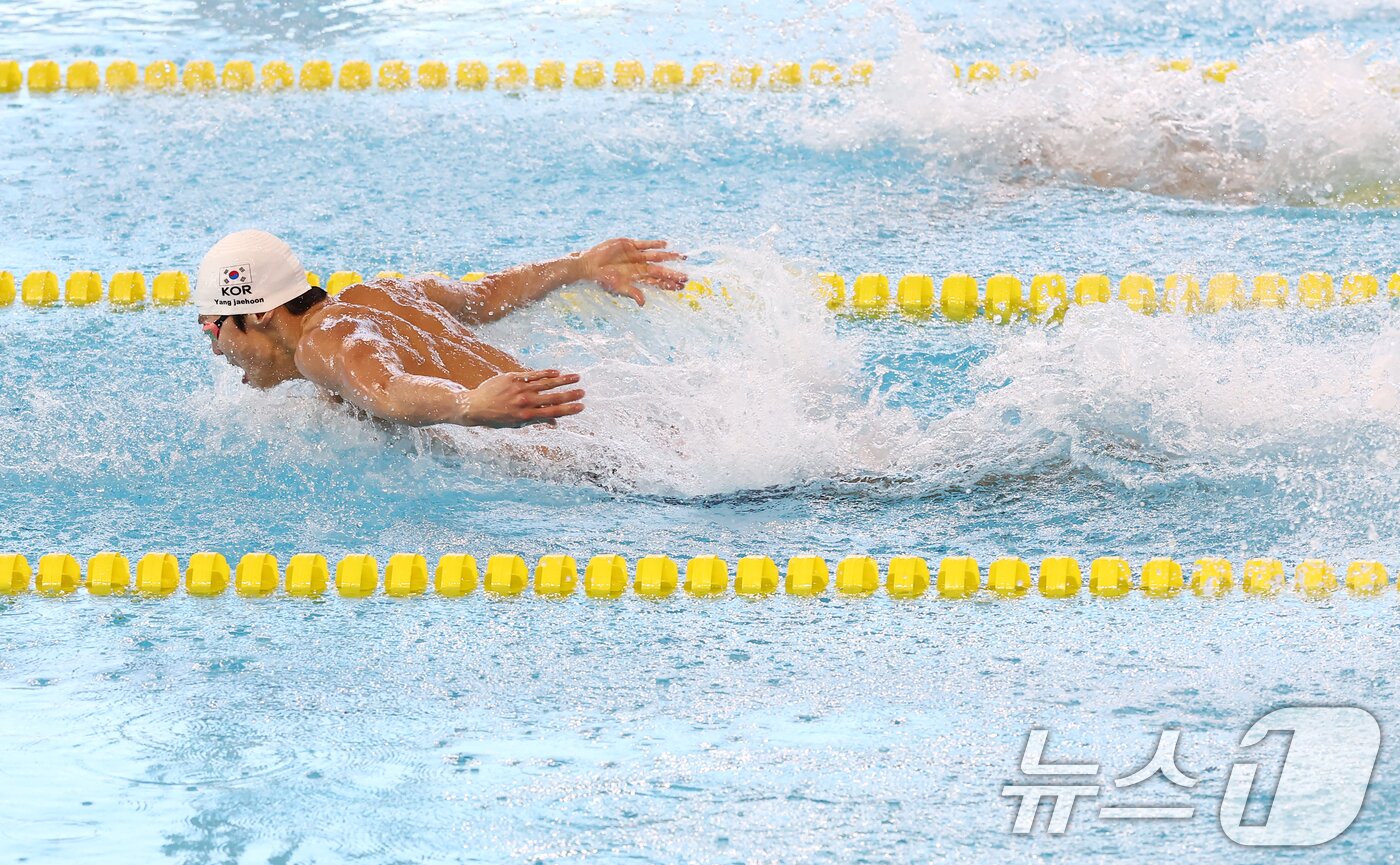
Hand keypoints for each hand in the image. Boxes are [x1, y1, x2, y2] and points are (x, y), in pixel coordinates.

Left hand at [459, 370, 583, 427]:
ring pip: (546, 383)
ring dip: (563, 380)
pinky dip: (546, 373)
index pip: (552, 412)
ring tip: (576, 377)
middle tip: (583, 391)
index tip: (581, 407)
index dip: (568, 409)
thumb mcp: (516, 423)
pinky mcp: (513, 377)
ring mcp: (519, 388)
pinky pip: (533, 374)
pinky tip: (557, 372)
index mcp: (526, 415)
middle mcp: (524, 401)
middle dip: (570, 394)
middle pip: (552, 397)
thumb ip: (536, 420)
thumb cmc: (497, 417)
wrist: (474, 406)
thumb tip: (555, 423)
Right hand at [578, 238, 686, 305]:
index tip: (682, 286)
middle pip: (661, 270)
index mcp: (638, 278)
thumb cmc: (603, 280)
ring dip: (669, 256)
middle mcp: (640, 267)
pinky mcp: (629, 244)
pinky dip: (655, 244)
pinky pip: (645, 244)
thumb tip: (643, 304)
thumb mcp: (618, 288)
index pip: (658, 281)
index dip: (669, 283)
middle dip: (673, 272)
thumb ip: (632, 293)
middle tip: (687, 276)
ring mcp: (636, 255)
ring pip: (657, 256)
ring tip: (682, 257)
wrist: (590, 265)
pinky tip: (666, 244)